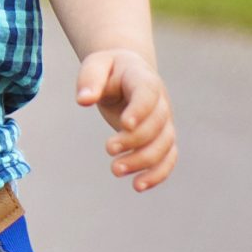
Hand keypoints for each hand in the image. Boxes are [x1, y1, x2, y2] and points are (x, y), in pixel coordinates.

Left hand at [77, 49, 176, 191]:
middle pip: (157, 124)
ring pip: (164, 144)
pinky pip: (168, 158)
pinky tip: (138, 186)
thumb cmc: (109, 70)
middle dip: (134, 140)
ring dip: (143, 161)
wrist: (127, 73)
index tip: (124, 124)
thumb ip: (89, 80)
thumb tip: (83, 100)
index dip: (140, 110)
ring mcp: (164, 121)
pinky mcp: (162, 138)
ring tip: (115, 170)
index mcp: (143, 79)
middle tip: (108, 148)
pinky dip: (157, 174)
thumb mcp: (96, 65)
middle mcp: (160, 101)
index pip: (148, 93)